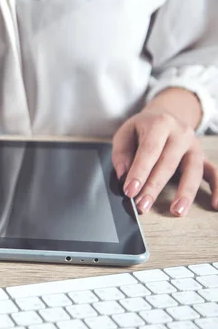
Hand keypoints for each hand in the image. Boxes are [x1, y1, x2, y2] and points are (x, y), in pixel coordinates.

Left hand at [112, 92, 217, 216]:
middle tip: (142, 206)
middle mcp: (181, 133)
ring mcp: (195, 146)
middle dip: (154, 187)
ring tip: (177, 211)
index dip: (139, 172)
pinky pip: (214, 173)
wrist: (164, 117)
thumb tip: (123, 176)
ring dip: (185, 192)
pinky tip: (215, 205)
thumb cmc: (141, 129)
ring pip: (193, 170)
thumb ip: (121, 154)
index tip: (130, 191)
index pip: (149, 150)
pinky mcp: (203, 157)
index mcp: (160, 123)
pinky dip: (217, 189)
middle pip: (168, 163)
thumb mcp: (125, 133)